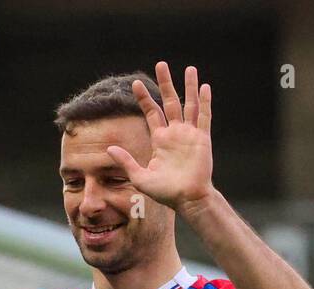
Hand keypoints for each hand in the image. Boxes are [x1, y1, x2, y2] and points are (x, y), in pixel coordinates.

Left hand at [106, 62, 213, 211]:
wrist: (186, 199)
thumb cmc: (164, 192)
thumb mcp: (140, 177)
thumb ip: (126, 161)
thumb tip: (109, 149)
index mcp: (160, 139)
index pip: (151, 112)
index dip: (144, 98)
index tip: (134, 83)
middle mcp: (175, 133)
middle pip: (170, 102)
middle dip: (165, 84)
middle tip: (160, 64)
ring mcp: (189, 134)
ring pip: (189, 104)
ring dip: (189, 87)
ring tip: (189, 68)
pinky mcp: (202, 138)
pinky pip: (204, 116)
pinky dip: (204, 102)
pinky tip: (204, 87)